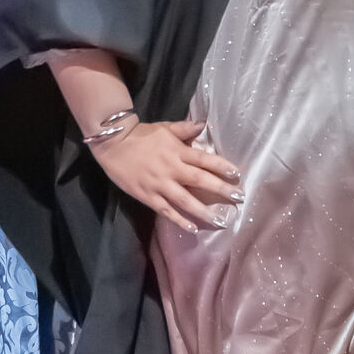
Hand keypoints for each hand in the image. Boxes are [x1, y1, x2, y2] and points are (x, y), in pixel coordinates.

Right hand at [90, 118, 242, 231]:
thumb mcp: (165, 127)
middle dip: (222, 190)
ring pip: (185, 200)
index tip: (238, 175)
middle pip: (201, 181)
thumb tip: (204, 125)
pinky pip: (166, 211)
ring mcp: (160, 185)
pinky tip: (193, 228)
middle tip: (239, 198)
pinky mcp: (148, 196)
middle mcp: (172, 169)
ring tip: (221, 220)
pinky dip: (180, 220)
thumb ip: (185, 128)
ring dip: (204, 211)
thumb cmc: (141, 135)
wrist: (113, 144)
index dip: (223, 167)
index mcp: (177, 151)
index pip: (205, 160)